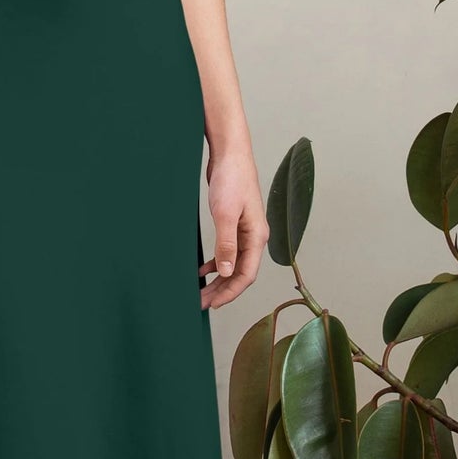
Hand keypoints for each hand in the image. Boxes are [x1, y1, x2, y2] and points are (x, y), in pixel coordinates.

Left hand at [199, 144, 267, 308]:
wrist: (230, 154)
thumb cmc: (232, 179)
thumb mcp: (224, 214)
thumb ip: (226, 244)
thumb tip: (225, 271)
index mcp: (256, 237)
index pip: (246, 275)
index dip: (230, 292)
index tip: (213, 304)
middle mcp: (254, 237)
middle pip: (239, 273)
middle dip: (222, 290)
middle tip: (202, 303)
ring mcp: (244, 232)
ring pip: (232, 264)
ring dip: (218, 279)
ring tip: (201, 292)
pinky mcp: (234, 225)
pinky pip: (227, 252)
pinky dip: (215, 263)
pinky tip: (202, 270)